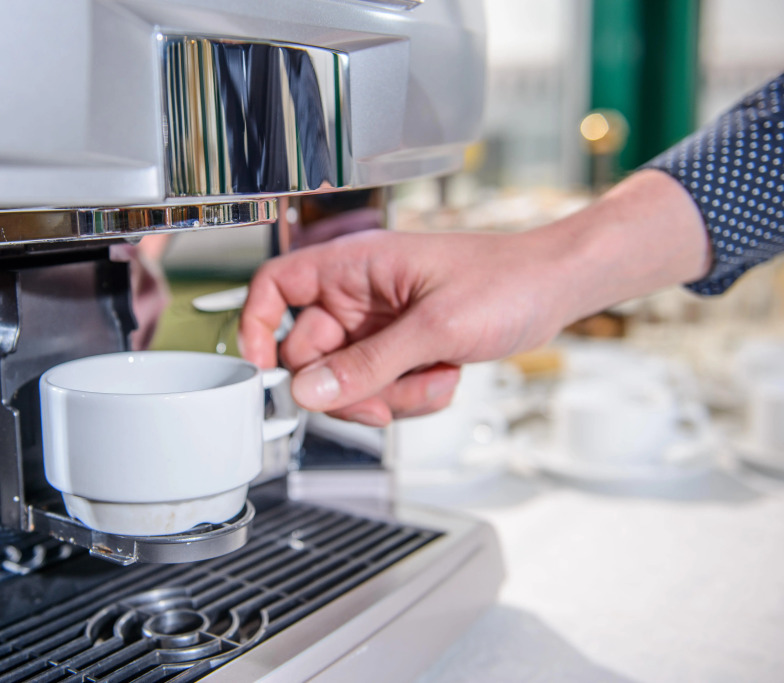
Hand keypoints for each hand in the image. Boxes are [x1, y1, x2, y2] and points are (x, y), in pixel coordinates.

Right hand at [239, 229, 567, 424]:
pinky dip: (411, 395)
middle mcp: (358, 295)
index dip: (258, 326)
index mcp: (354, 266)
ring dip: (389, 395)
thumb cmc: (506, 280)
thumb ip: (369, 364)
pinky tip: (445, 377)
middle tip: (381, 401)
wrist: (556, 288)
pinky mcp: (400, 348)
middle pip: (311, 354)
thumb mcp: (434, 328)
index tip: (264, 370)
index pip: (276, 286)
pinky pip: (381, 388)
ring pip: (349, 381)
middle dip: (350, 386)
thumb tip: (311, 392)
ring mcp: (378, 324)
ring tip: (433, 379)